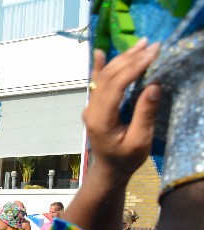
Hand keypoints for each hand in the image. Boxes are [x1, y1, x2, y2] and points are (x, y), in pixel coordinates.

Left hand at [83, 39, 160, 178]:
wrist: (109, 170)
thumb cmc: (125, 159)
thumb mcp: (139, 140)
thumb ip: (144, 114)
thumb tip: (153, 86)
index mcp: (101, 119)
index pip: (116, 85)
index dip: (134, 67)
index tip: (152, 53)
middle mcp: (91, 110)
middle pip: (108, 76)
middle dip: (130, 58)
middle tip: (151, 45)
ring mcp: (90, 107)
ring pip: (103, 77)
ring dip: (121, 59)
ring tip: (141, 44)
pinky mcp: (94, 106)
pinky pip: (96, 83)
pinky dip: (99, 66)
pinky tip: (100, 52)